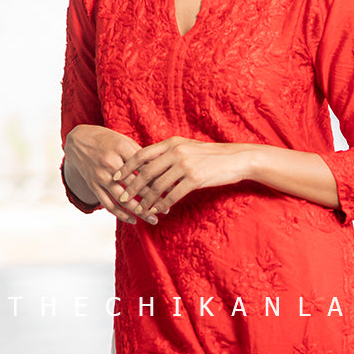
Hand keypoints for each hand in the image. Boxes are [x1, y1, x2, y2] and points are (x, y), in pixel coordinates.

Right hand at [64, 125, 157, 224]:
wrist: (78, 141)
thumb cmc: (106, 139)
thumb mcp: (124, 140)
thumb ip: (140, 155)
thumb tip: (161, 169)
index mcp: (121, 149)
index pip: (144, 168)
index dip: (158, 180)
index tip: (172, 190)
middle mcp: (110, 163)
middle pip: (135, 185)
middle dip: (152, 199)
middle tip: (166, 209)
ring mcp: (100, 176)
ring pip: (122, 198)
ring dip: (139, 211)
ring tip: (152, 219)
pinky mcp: (93, 185)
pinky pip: (108, 204)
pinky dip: (121, 214)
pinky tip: (133, 220)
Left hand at [111, 139, 253, 216]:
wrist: (237, 158)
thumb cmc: (212, 156)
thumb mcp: (188, 148)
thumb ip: (170, 153)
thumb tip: (152, 163)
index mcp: (172, 143)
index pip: (142, 154)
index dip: (128, 166)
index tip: (117, 176)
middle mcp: (176, 152)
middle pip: (146, 171)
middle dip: (132, 186)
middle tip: (122, 197)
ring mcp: (185, 165)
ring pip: (158, 185)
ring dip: (147, 199)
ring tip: (139, 208)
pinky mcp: (195, 178)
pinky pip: (173, 194)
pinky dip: (163, 203)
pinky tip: (158, 210)